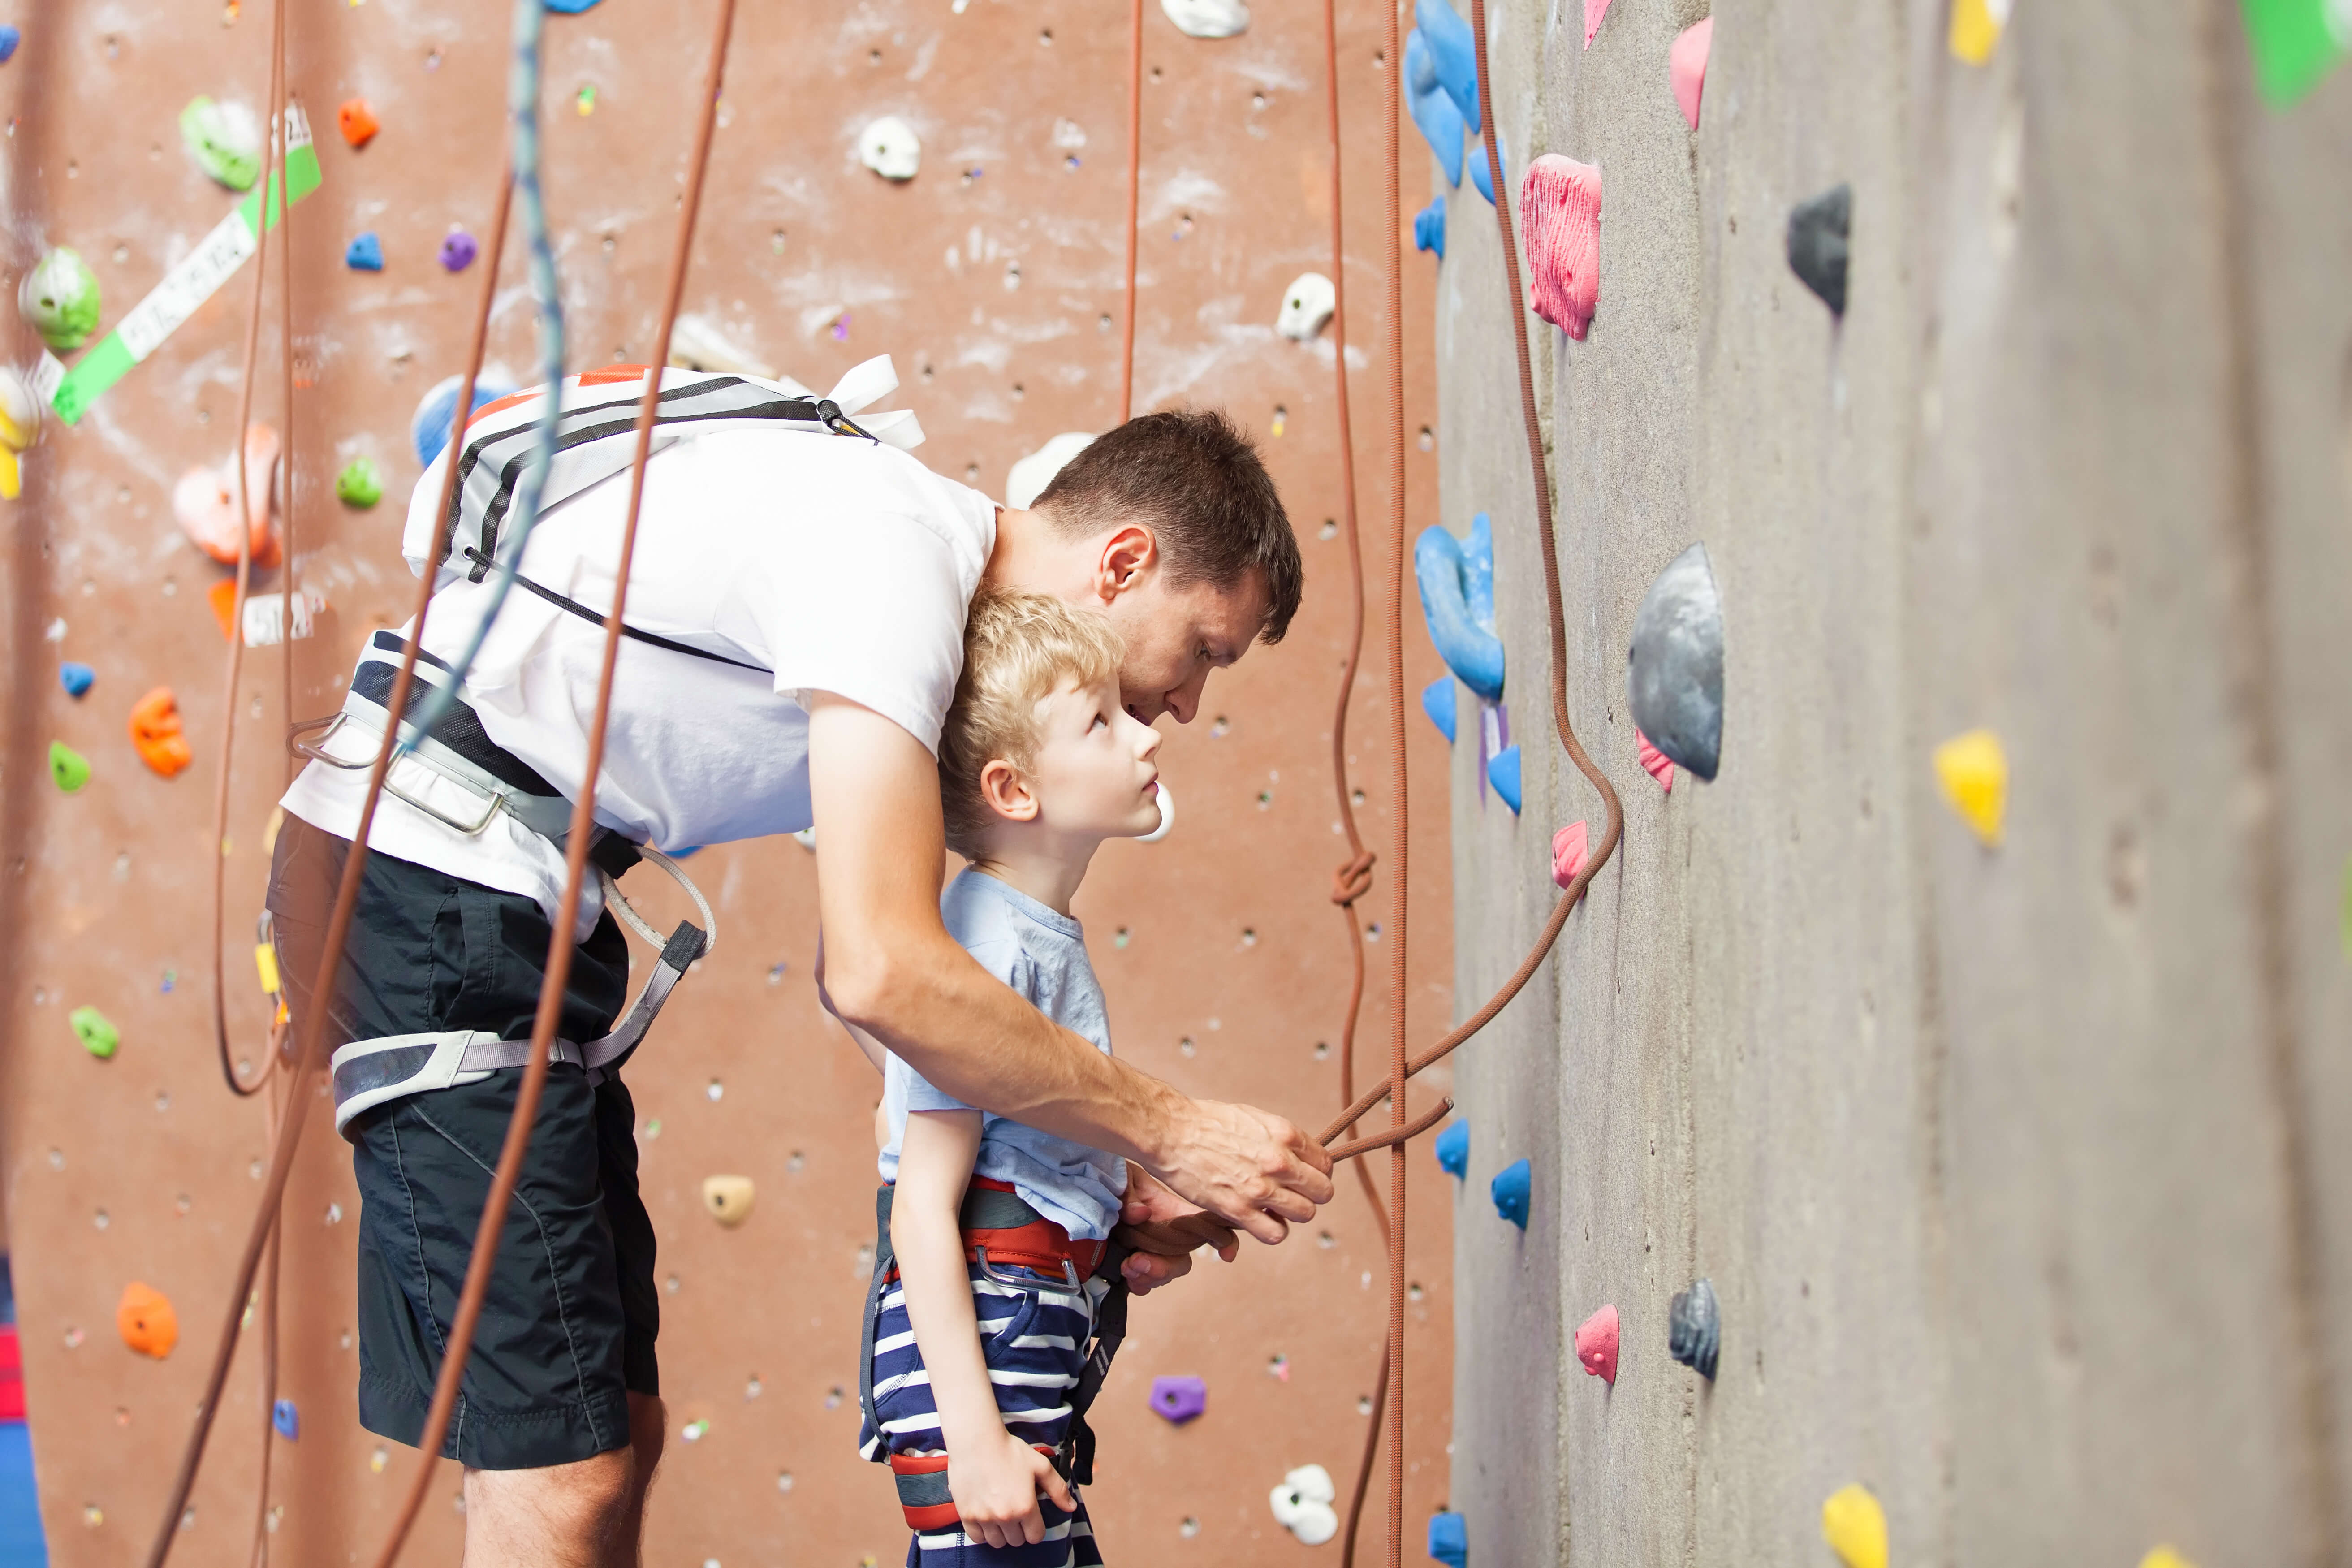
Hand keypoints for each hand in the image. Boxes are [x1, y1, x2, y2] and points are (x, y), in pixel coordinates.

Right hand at [947, 1430, 1074, 1548]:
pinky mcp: (967, 1515)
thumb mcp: (1040, 1466)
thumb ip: (1058, 1489)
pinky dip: (983, 1533)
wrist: (976, 1441)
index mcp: (1025, 1507)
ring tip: (1001, 1516)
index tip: (1031, 1519)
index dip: (1036, 1528)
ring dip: (1001, 1533)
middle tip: (1015, 1513)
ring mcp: (984, 1517)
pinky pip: (977, 1538)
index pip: (1035, 1536)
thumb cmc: (1009, 1450)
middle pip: (1016, 1541)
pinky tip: (986, 1518)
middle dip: (1019, 1530)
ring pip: (997, 1542)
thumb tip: (1071, 1507)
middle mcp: (1005, 1516)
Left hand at [1113, 1166, 1237, 1294]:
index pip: (1207, 1225)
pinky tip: (1125, 1276)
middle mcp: (1164, 1235)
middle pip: (1181, 1261)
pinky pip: (1142, 1283)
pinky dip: (1136, 1284)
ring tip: (1127, 1266)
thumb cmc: (1112, 1176)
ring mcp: (1147, 1251)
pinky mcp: (1128, 1264)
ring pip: (1163, 1275)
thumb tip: (1141, 1214)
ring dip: (1148, 1276)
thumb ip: (1130, 1194)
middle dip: (1166, 1268)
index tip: (1226, 1254)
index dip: (1224, 1239)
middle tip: (1139, 1262)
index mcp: (1171, 1210)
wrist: (1085, 1190)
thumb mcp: (1122, 1176)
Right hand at [1147, 1100, 1333, 1244]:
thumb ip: (1281, 1139)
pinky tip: (1260, 1219)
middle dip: (1310, 1194)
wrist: (1171, 1132)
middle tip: (1291, 1193)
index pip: (1325, 1164)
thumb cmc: (1209, 1122)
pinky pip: (1275, 1233)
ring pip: (1305, 1214)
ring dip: (1292, 1213)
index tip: (1302, 1176)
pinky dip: (1272, 1230)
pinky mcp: (1238, 1210)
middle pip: (1322, 1192)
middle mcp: (1279, 1161)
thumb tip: (1299, 1157)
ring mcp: (1260, 1188)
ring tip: (1275, 1206)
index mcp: (1285, 1134)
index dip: (1316, 1173)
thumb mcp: (1254, 1118)